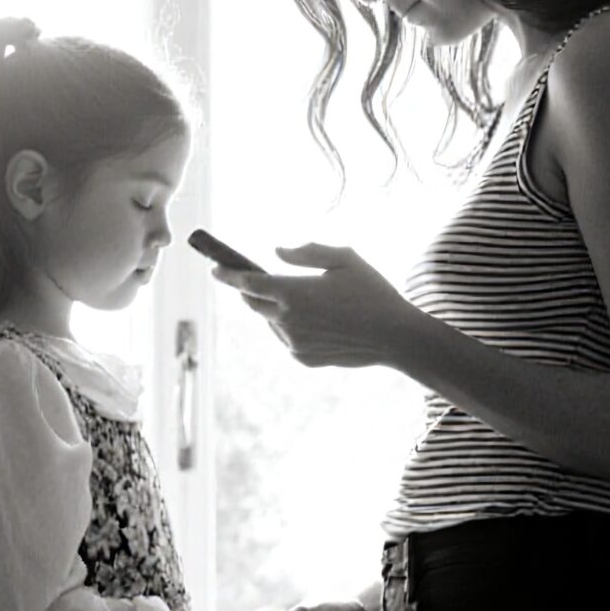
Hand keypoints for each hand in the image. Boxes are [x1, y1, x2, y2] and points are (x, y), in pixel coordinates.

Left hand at [211, 244, 423, 369]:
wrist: (395, 337)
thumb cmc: (372, 291)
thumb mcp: (344, 258)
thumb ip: (306, 252)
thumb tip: (276, 252)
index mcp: (294, 292)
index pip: (248, 282)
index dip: (228, 274)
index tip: (214, 269)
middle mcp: (287, 320)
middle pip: (253, 303)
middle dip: (249, 289)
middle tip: (255, 278)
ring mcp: (294, 343)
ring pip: (271, 321)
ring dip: (275, 308)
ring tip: (301, 299)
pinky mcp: (303, 358)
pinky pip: (287, 338)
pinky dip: (292, 327)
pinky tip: (318, 321)